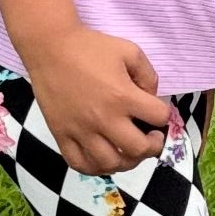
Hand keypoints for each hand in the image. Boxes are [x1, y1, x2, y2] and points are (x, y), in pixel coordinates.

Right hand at [23, 25, 174, 176]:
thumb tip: (152, 97)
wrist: (50, 48)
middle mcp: (103, 119)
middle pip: (138, 149)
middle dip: (153, 146)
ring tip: (129, 150)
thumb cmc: (91, 47)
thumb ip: (148, 75)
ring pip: (110, 164)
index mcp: (123, 96)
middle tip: (151, 137)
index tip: (157, 112)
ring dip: (127, 162)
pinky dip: (95, 168)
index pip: (158, 117)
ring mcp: (81, 130)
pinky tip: (104, 159)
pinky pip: (79, 164)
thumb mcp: (130, 51)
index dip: (164, 115)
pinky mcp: (61, 135)